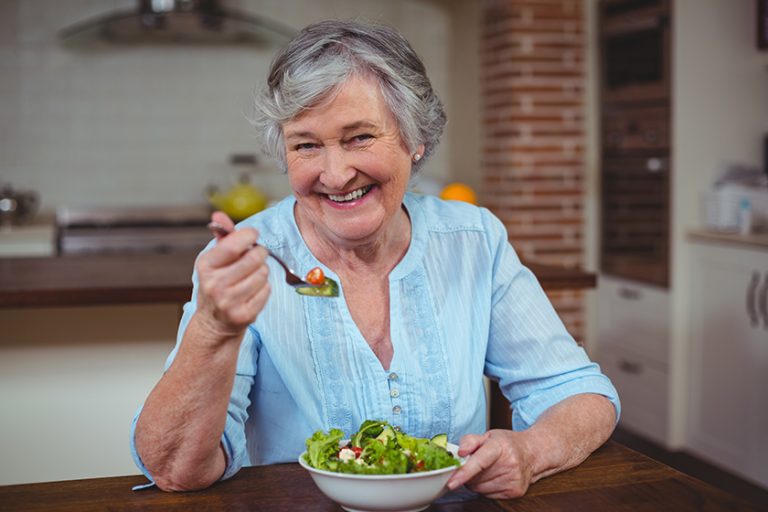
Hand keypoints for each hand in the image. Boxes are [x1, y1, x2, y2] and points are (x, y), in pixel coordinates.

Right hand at [195, 211, 270, 339]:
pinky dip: (264, 287)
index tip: (252, 236)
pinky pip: (267, 290)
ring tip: (252, 275)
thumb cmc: (217, 283)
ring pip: (263, 274)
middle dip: (259, 253)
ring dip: (262, 271)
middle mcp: (214, 285)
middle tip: (256, 255)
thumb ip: (222, 236)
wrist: (213, 322)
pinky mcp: (244, 315)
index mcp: (205, 266)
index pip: (233, 245)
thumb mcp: (214, 260)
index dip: (249, 236)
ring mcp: (229, 302)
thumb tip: (219, 215)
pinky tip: (253, 290)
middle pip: (254, 258)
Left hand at [446, 429, 535, 498]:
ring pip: (480, 489)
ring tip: (486, 470)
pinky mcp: (516, 492)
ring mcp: (514, 479)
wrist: (532, 453)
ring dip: (476, 483)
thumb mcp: (488, 435)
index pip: (480, 462)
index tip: (452, 482)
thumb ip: (469, 441)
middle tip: (474, 465)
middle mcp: (510, 463)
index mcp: (500, 446)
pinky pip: (488, 496)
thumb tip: (460, 452)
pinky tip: (493, 478)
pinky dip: (485, 489)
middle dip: (468, 474)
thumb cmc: (507, 443)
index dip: (464, 472)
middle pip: (476, 478)